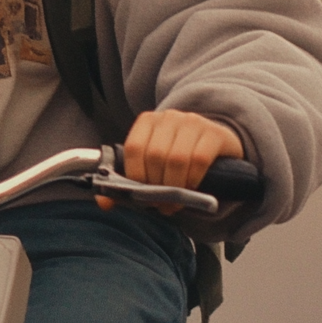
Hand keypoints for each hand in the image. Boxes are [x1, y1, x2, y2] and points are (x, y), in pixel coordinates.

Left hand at [97, 109, 243, 214]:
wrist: (217, 145)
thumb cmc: (180, 158)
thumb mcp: (153, 166)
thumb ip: (129, 183)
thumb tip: (104, 203)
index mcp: (148, 121)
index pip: (133, 148)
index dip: (135, 176)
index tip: (141, 196)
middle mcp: (168, 117)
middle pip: (154, 155)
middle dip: (156, 187)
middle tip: (161, 205)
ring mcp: (192, 122)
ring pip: (175, 158)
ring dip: (174, 187)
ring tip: (176, 202)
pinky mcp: (214, 133)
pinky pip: (199, 160)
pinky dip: (193, 180)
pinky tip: (193, 190)